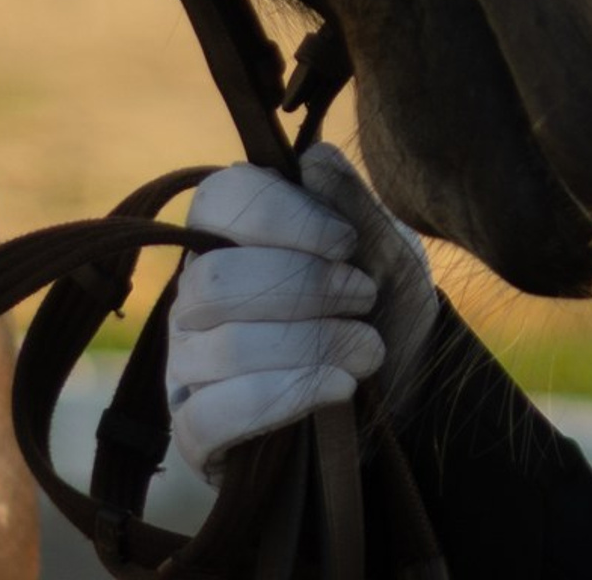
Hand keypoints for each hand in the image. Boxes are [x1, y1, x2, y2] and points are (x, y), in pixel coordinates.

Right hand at [168, 143, 439, 483]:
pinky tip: (340, 389)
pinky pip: (212, 415)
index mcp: (234, 238)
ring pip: (222, 347)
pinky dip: (286, 398)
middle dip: (302, 287)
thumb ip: (352, 204)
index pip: (217, 201)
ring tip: (368, 348)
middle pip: (215, 279)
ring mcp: (188, 368)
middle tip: (364, 296)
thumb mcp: (389, 252)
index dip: (280, 215)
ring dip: (309, 344)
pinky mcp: (194, 434)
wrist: (403, 402)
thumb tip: (312, 158)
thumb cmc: (385, 312)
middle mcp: (197, 298)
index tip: (346, 241)